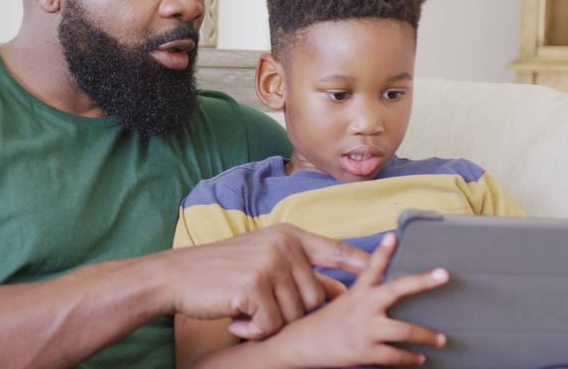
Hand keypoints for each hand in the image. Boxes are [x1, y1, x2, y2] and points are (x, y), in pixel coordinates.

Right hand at [161, 224, 368, 339]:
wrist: (176, 276)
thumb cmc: (220, 271)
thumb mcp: (262, 259)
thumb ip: (298, 270)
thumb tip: (339, 292)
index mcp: (288, 236)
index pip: (336, 250)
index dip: (362, 263)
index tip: (390, 267)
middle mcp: (284, 246)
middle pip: (316, 297)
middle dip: (293, 315)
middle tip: (261, 312)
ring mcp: (270, 264)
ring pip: (294, 315)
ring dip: (270, 324)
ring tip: (244, 313)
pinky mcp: (254, 286)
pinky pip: (272, 325)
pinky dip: (254, 331)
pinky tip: (236, 322)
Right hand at [271, 232, 448, 367]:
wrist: (300, 346)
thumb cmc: (322, 325)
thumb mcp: (341, 303)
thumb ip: (363, 296)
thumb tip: (387, 292)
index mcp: (356, 293)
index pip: (371, 267)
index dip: (383, 250)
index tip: (394, 235)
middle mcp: (362, 307)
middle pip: (396, 289)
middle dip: (422, 281)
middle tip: (444, 275)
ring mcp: (365, 330)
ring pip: (404, 330)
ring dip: (427, 335)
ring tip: (442, 339)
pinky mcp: (365, 352)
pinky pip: (395, 356)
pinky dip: (410, 358)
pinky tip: (420, 358)